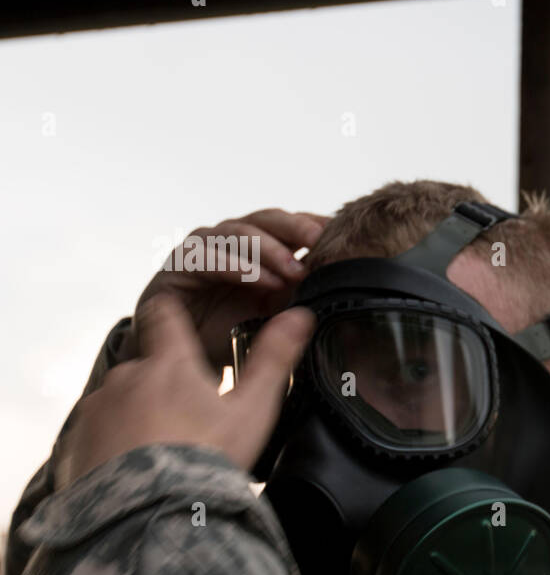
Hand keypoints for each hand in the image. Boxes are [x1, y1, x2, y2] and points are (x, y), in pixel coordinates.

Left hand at [54, 295, 315, 490]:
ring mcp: (99, 408)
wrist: (152, 515)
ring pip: (125, 400)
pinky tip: (141, 467)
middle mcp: (128, 376)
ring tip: (167, 451)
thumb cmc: (206, 459)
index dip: (174, 315)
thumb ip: (273, 360)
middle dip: (167, 385)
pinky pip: (101, 432)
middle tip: (192, 420)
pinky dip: (118, 443)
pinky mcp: (79, 440)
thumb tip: (299, 316)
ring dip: (141, 415)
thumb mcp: (252, 410)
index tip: (182, 327)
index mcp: (170, 364)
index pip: (165, 315)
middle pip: (149, 366)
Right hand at [132, 209, 329, 371]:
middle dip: (295, 228)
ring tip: (294, 270)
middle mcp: (231, 240)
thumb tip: (347, 287)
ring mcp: (204, 248)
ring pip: (237, 232)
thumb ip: (304, 294)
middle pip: (266, 219)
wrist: (186, 356)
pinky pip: (207, 257)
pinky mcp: (178, 265)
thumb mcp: (278, 313)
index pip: (290, 224)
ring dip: (268, 249)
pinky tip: (261, 280)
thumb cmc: (232, 330)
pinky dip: (236, 266)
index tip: (342, 233)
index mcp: (259, 246)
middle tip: (320, 242)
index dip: (314, 223)